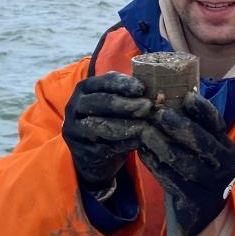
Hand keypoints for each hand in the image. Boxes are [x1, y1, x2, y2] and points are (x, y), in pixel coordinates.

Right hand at [62, 73, 152, 190]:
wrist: (93, 154)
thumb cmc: (111, 121)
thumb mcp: (117, 106)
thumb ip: (132, 97)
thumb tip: (159, 94)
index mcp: (85, 88)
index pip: (103, 81)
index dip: (123, 84)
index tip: (141, 88)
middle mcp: (75, 105)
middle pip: (100, 101)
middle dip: (126, 104)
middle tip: (148, 106)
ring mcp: (74, 128)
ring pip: (99, 125)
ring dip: (125, 126)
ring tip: (145, 127)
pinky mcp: (80, 149)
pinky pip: (102, 146)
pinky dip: (122, 144)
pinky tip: (137, 143)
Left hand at [139, 92, 234, 235]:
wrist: (206, 217)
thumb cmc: (200, 174)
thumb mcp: (204, 152)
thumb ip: (193, 129)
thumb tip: (171, 95)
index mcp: (227, 147)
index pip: (217, 124)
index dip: (202, 110)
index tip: (185, 97)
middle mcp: (225, 166)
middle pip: (202, 142)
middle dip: (180, 126)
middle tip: (158, 113)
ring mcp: (212, 186)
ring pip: (186, 163)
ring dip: (163, 145)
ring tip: (145, 133)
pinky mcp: (196, 202)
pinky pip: (173, 181)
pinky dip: (156, 166)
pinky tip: (143, 154)